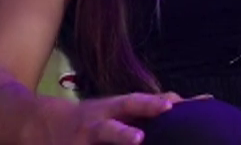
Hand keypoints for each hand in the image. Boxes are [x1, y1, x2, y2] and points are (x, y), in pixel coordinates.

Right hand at [50, 91, 181, 143]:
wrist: (41, 124)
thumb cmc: (95, 116)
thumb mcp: (120, 106)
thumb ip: (154, 106)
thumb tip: (199, 101)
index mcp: (111, 110)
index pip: (134, 103)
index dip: (151, 104)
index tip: (171, 105)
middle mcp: (96, 126)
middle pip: (109, 130)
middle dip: (123, 135)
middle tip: (139, 139)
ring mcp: (82, 144)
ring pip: (97, 144)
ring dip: (113, 143)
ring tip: (130, 144)